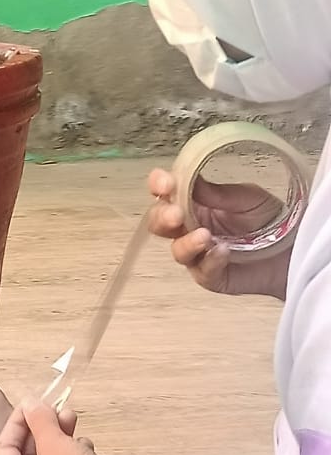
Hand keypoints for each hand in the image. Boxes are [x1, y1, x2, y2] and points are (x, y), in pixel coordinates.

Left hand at [0, 402, 147, 454]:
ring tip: (70, 415)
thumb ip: (38, 419)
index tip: (29, 404)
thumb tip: (30, 403)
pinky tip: (85, 443)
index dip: (15, 423)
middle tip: (52, 407)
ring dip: (59, 434)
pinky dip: (75, 450)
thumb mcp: (53, 443)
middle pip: (27, 452)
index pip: (3, 449)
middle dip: (40, 426)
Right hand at [148, 168, 289, 299]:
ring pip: (177, 251)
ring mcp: (198, 254)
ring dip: (187, 243)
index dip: (159, 186)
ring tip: (206, 236)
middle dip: (163, 217)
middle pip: (159, 224)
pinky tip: (223, 252)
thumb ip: (215, 193)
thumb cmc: (271, 220)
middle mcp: (190, 228)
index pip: (165, 193)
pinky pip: (202, 271)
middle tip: (176, 215)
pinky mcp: (211, 277)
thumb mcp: (246, 198)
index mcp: (194, 203)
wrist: (295, 250)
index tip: (165, 185)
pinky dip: (211, 260)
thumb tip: (185, 177)